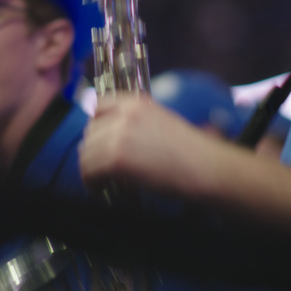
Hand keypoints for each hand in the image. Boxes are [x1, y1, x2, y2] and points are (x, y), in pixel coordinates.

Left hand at [79, 92, 211, 196]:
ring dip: (91, 168)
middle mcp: (124, 114)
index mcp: (136, 102)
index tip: (101, 141)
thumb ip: (135, 123)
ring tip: (103, 181)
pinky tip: (103, 188)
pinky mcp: (116, 158)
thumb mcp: (160, 122)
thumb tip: (112, 137)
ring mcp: (119, 134)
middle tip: (103, 168)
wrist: (204, 168)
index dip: (97, 125)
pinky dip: (92, 182)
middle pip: (90, 131)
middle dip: (94, 150)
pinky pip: (88, 170)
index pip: (99, 105)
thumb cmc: (190, 151)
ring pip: (86, 152)